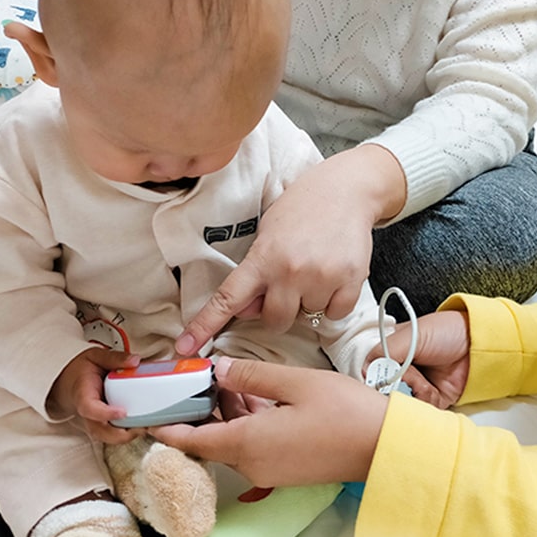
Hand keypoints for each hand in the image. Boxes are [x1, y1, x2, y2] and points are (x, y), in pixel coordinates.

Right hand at [48, 347, 141, 443]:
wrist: (70, 381)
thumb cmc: (82, 370)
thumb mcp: (96, 357)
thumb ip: (114, 358)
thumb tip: (134, 361)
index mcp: (83, 395)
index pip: (90, 409)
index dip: (105, 413)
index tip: (122, 412)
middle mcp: (88, 413)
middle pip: (101, 432)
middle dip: (122, 434)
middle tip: (143, 425)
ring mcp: (95, 422)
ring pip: (109, 438)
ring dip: (127, 436)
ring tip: (146, 426)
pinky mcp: (103, 425)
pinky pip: (114, 435)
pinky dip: (128, 434)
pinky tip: (143, 425)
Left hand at [150, 357, 387, 487]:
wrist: (385, 446)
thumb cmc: (345, 412)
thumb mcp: (295, 381)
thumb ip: (252, 374)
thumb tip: (218, 369)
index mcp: (248, 443)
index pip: (192, 439)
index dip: (167, 426)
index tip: (147, 415)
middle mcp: (253, 464)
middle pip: (212, 439)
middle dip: (202, 410)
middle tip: (197, 378)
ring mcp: (271, 470)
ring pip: (234, 441)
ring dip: (228, 414)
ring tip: (232, 380)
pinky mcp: (287, 470)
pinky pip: (254, 447)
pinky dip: (249, 423)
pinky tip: (260, 397)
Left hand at [176, 145, 406, 354]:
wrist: (347, 189)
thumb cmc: (304, 207)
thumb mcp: (268, 233)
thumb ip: (257, 272)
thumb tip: (248, 309)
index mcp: (263, 258)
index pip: (227, 299)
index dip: (204, 326)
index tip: (185, 347)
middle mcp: (291, 271)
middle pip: (274, 321)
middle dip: (278, 311)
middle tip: (288, 285)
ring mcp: (322, 278)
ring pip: (308, 317)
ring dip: (309, 301)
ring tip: (316, 269)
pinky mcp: (351, 281)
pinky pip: (336, 313)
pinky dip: (334, 302)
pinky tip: (333, 275)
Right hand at [370, 310, 470, 408]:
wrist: (480, 344)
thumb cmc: (447, 332)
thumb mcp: (412, 335)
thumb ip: (385, 351)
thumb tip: (365, 371)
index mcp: (392, 351)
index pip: (372, 369)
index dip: (373, 378)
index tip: (376, 381)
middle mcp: (401, 369)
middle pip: (384, 390)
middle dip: (393, 388)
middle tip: (404, 380)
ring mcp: (417, 386)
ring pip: (401, 402)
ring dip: (412, 394)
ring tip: (422, 382)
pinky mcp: (432, 400)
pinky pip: (420, 410)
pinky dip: (424, 404)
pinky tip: (431, 390)